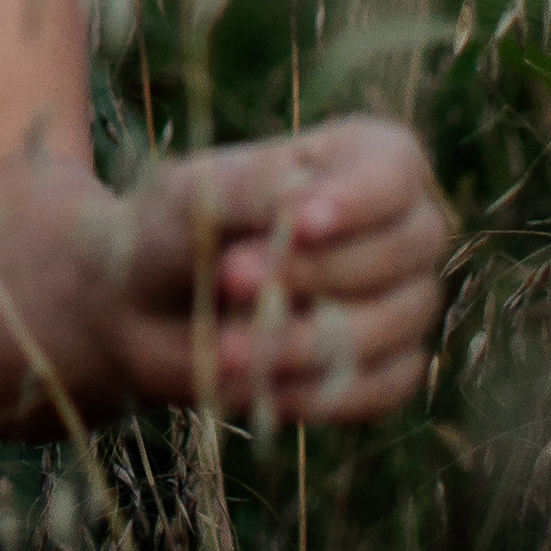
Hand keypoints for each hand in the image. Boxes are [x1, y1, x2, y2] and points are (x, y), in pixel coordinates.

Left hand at [91, 117, 446, 427]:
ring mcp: (404, 299)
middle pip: (404, 251)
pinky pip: (386, 386)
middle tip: (232, 278)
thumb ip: (255, 189)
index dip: (357, 202)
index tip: (299, 226)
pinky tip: (261, 389)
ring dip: (308, 341)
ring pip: (394, 323)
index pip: (395, 172)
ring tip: (226, 349)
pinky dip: (322, 392)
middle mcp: (400, 226)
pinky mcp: (391, 367)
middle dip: (317, 272)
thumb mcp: (199, 193)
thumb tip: (305, 201)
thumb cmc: (178, 229)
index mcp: (365, 158)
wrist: (147, 310)